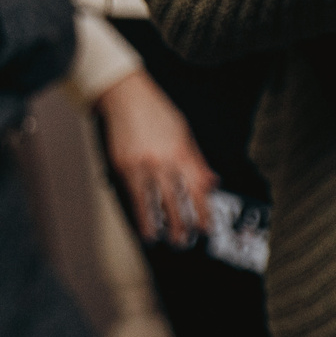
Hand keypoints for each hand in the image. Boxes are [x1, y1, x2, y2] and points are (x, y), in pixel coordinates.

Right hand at [95, 70, 217, 244]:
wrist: (126, 96)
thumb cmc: (157, 112)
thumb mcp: (184, 133)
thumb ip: (197, 161)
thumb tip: (211, 182)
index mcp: (183, 153)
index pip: (198, 189)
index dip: (203, 211)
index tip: (207, 227)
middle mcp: (164, 161)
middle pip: (177, 200)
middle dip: (182, 224)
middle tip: (186, 240)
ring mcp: (142, 165)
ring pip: (153, 202)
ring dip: (158, 224)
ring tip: (162, 239)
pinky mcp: (123, 166)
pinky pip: (133, 195)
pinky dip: (138, 213)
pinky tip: (142, 225)